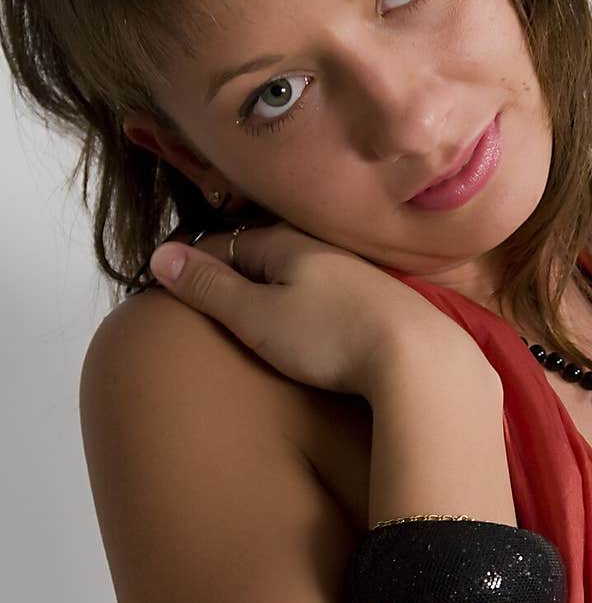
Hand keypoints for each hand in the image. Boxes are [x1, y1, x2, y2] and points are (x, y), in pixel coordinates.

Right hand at [148, 219, 485, 398]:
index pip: (227, 243)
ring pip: (299, 275)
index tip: (172, 285)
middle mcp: (323, 251)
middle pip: (264, 255)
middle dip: (234, 272)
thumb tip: (160, 255)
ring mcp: (356, 276)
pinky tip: (307, 327)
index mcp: (288, 245)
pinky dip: (305, 306)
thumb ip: (210, 287)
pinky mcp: (379, 305)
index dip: (197, 263)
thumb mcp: (257, 316)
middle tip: (205, 299)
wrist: (419, 358)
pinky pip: (327, 296)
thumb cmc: (332, 337)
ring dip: (272, 289)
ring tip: (250, 314)